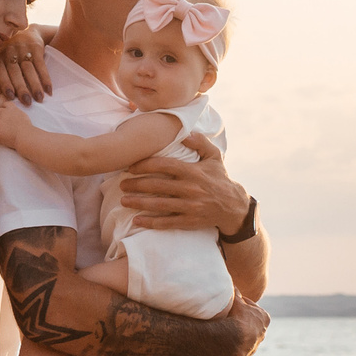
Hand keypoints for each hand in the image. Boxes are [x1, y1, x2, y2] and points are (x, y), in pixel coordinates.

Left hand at [0, 25, 51, 102]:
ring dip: (35, 84)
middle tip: (27, 102)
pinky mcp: (35, 48)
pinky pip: (41, 65)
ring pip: (29, 69)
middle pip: (15, 72)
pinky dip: (45, 78)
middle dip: (22, 87)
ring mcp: (22, 49)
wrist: (27, 35)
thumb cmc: (9, 58)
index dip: (5, 83)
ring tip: (40, 98)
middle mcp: (8, 53)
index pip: (0, 71)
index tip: (10, 97)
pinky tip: (49, 90)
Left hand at [116, 136, 249, 234]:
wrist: (234, 206)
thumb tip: (184, 133)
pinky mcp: (190, 221)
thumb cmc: (220, 179)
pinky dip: (151, 222)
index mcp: (193, 171)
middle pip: (157, 185)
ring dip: (139, 203)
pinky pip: (167, 222)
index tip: (130, 166)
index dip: (144, 165)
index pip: (164, 165)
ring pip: (159, 204)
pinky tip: (137, 220)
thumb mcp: (214, 157)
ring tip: (124, 200)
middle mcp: (190, 189)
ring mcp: (189, 206)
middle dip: (136, 184)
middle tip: (121, 184)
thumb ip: (200, 142)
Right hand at [225, 297, 271, 355]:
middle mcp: (262, 333)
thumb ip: (235, 293)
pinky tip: (223, 342)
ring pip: (245, 338)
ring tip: (224, 330)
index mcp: (264, 318)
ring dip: (236, 334)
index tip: (233, 304)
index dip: (241, 305)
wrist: (232, 341)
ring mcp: (254, 346)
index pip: (251, 308)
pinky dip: (231, 346)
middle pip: (250, 323)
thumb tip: (233, 285)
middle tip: (228, 317)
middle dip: (240, 320)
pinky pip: (237, 349)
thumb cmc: (236, 318)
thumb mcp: (236, 302)